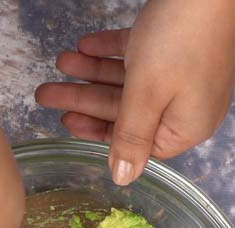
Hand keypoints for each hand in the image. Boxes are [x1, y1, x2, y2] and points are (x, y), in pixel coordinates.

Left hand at [35, 0, 234, 184]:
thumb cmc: (180, 40)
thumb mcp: (148, 94)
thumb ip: (130, 137)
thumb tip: (122, 180)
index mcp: (187, 126)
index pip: (135, 142)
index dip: (97, 130)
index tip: (66, 119)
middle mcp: (188, 104)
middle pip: (126, 109)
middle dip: (84, 97)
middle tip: (46, 91)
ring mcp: (185, 74)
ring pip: (130, 80)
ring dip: (93, 71)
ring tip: (62, 60)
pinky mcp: (180, 45)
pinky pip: (141, 55)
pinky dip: (113, 51)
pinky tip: (85, 45)